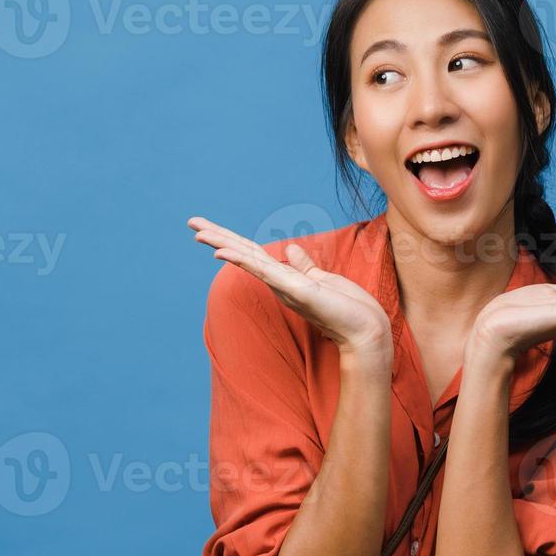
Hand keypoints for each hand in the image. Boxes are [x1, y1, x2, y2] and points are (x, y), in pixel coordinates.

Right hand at [188, 216, 392, 357]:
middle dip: (217, 238)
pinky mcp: (293, 290)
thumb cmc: (346, 308)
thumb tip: (290, 248)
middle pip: (242, 253)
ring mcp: (283, 286)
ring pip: (247, 259)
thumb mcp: (322, 279)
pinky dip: (241, 260)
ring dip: (221, 244)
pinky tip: (223, 252)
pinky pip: (262, 271)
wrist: (364, 331)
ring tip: (198, 233)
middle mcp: (277, 282)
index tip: (209, 228)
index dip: (231, 240)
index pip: (252, 253)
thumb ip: (303, 264)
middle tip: (192, 224)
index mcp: (283, 278)